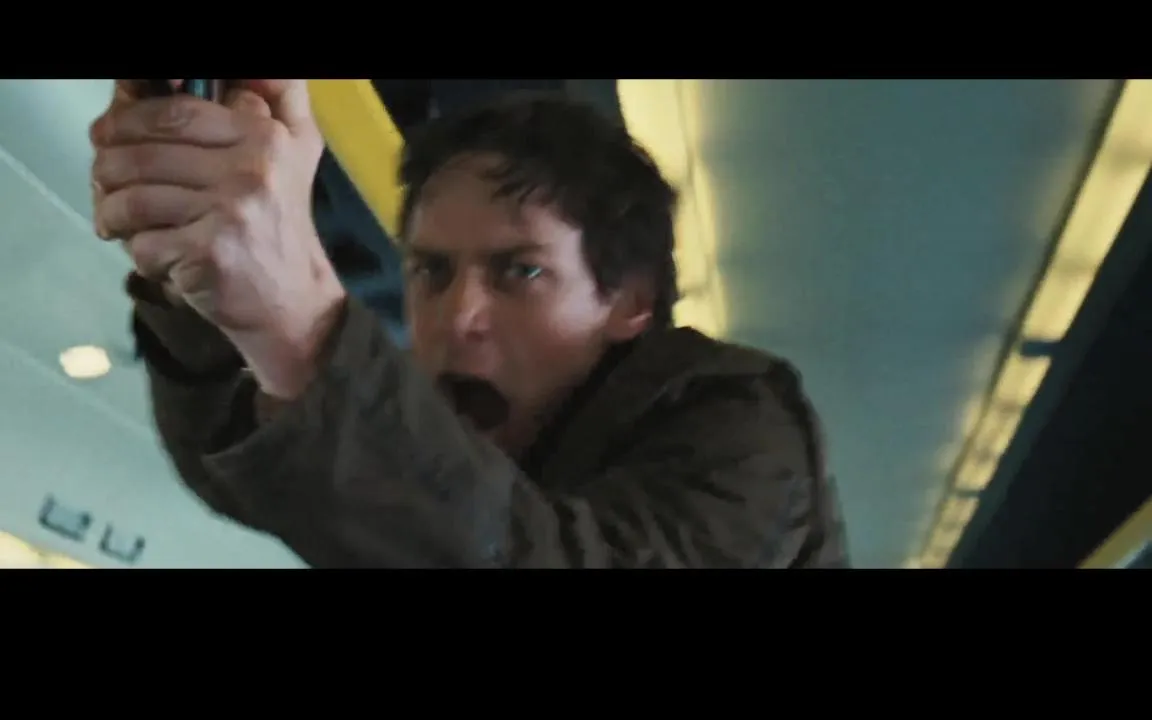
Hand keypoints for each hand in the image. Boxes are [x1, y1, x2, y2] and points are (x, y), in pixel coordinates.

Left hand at [91, 80, 346, 398]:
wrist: (294, 303)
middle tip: (104, 182)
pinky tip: (153, 254)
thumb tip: (232, 71)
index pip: (173, 112)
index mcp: (264, 137)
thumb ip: (277, 94)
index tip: (108, 135)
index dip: (126, 120)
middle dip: (108, 168)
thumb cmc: (280, 224)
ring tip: (116, 221)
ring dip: (112, 213)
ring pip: (134, 198)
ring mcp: (231, 212)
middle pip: (143, 152)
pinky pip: (143, 243)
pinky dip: (138, 253)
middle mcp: (251, 170)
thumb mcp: (297, 149)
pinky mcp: (210, 253)